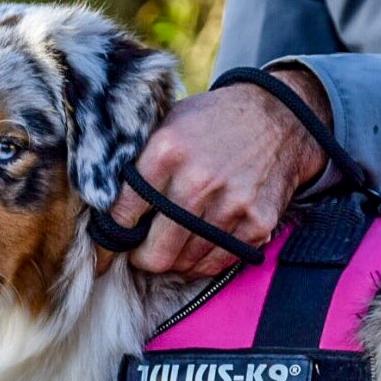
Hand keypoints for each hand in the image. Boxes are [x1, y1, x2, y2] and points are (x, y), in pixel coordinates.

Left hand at [95, 69, 331, 279]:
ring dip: (173, 261)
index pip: (122, 213)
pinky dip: (201, 262)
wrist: (279, 117)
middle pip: (154, 252)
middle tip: (140, 252)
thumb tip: (101, 206)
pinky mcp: (256, 223)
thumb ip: (137, 162)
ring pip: (184, 263)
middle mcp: (198, 181)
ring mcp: (230, 205)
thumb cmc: (211, 123)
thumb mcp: (167, 124)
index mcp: (166, 152)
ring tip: (172, 244)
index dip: (107, 242)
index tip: (102, 255)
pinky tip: (198, 245)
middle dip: (141, 259)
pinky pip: (216, 263)